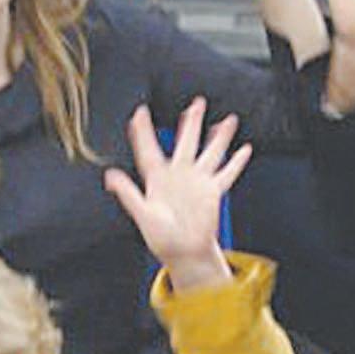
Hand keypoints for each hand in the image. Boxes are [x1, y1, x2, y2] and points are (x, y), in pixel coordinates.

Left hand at [105, 99, 251, 291]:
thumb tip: (109, 176)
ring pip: (211, 152)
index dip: (143, 131)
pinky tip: (245, 149)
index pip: (149, 149)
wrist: (183, 251)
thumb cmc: (161, 237)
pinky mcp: (213, 192)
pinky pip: (227, 174)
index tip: (139, 112)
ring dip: (219, 136)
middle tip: (196, 102)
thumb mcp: (142, 214)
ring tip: (227, 119)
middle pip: (186, 141)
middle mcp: (179, 174)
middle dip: (191, 121)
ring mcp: (198, 181)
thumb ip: (128, 193)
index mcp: (157, 178)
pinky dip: (236, 162)